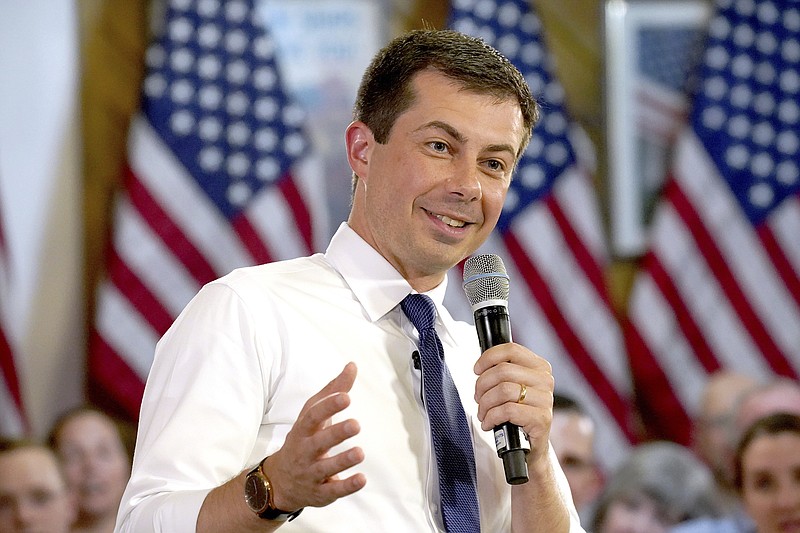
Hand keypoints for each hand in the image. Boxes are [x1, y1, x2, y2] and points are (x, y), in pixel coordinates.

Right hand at [262, 362, 365, 510]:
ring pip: (325, 468)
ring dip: (343, 461)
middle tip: (356, 425)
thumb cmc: (304, 439)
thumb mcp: (313, 414)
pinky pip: (333, 491)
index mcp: (303, 430)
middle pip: (319, 442)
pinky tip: (362, 479)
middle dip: (336, 433)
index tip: (346, 397)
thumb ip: (333, 390)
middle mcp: (305, 451)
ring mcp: (311, 473)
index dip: (328, 406)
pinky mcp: (320, 493)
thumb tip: (352, 365)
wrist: (280, 482)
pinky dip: (347, 486)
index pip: (313, 416)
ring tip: (360, 452)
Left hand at [473, 343, 553, 463]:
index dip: (488, 358)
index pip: (511, 350)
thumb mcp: (513, 387)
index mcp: (539, 367)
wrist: (530, 446)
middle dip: (482, 385)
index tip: (477, 370)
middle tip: (478, 398)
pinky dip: (491, 417)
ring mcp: (545, 400)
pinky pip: (507, 410)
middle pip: (503, 371)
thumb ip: (502, 372)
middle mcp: (545, 380)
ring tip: (483, 413)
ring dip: (485, 404)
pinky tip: (489, 423)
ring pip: (503, 390)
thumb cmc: (518, 414)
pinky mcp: (541, 418)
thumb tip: (480, 367)